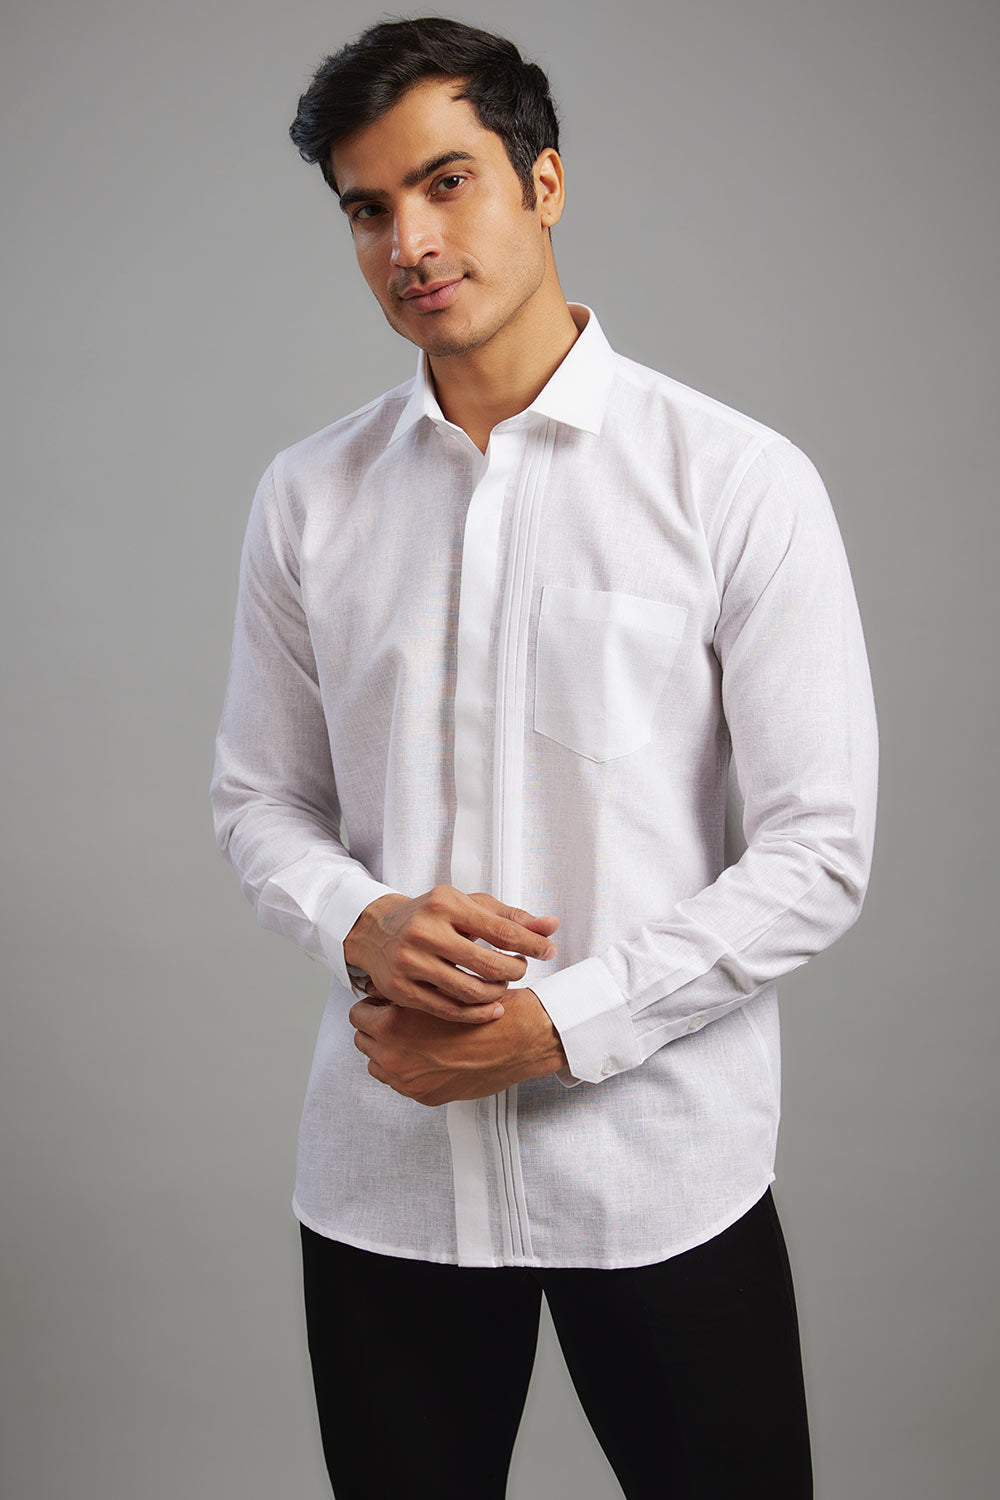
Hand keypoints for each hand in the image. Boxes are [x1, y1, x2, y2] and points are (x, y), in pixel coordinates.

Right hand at [344, 886, 558, 1024]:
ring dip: (497, 993)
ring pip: (470, 991)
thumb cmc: (431, 916)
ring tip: (502, 984)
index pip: (502, 931)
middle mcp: (425, 932)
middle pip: (489, 965)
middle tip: (520, 969)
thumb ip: (511, 917)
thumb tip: (551, 925)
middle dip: (515, 971)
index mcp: (446, 904)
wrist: (376, 930)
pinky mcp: (401, 989)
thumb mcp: (469, 906)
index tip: (548, 950)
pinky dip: (477, 1014)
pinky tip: (491, 1008)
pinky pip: (449, 1009)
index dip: (533, 944)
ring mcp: (411, 962)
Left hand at [349, 985, 568, 1105]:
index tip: (386, 1004)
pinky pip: (401, 1084)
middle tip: (400, 1020)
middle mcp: (395, 1058)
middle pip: (363, 1040)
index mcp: (392, 1027)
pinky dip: (409, 1071)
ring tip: (415, 1039)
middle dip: (378, 1028)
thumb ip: (405, 992)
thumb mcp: (437, 989)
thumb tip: (383, 993)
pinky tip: (430, 1056)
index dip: (374, 1006)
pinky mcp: (425, 1097)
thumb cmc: (481, 1011)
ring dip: (389, 1051)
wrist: (516, 1039)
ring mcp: (408, 1082)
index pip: (357, 1015)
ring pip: (378, 1065)